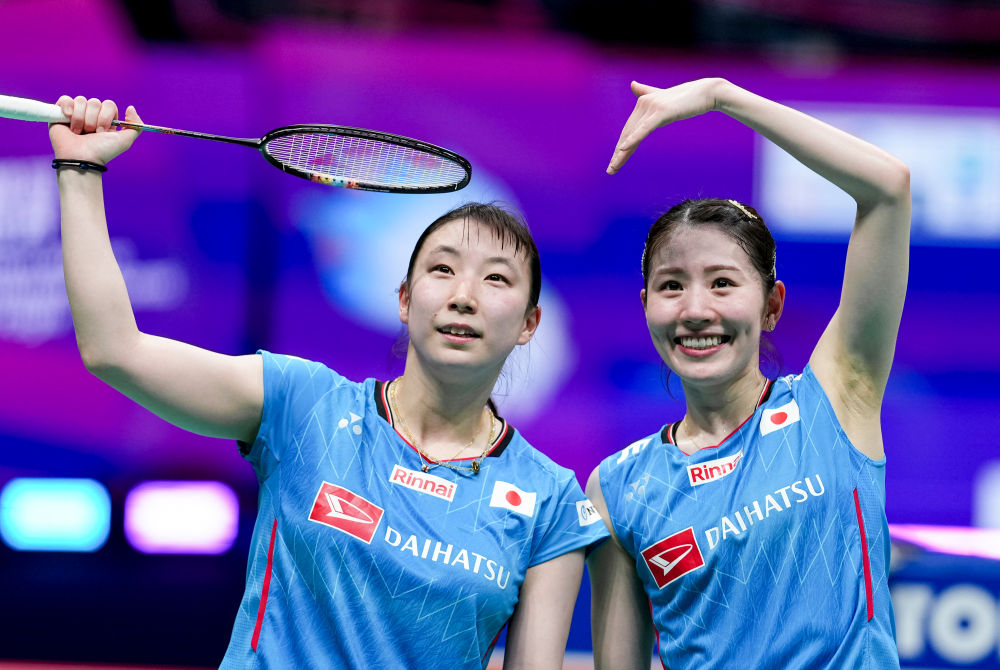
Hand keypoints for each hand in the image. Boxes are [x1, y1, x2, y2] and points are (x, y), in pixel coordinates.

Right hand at [49, 96, 141, 165]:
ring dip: (80, 118)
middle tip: (90, 133)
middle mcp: (91, 115)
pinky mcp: (60, 113)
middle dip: (92, 120)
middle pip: (95, 102)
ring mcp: (76, 114)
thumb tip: (130, 107)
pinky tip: (67, 119)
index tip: (102, 131)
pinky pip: (66, 99)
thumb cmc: (102, 151)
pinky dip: (68, 108)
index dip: (105, 116)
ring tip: (78, 132)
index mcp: (106, 120)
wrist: (80, 158)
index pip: (108, 104)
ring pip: (81, 101)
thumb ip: (135, 126)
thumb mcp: (125, 141)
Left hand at [607, 78, 726, 173]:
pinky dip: (633, 139)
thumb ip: (647, 92)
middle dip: (618, 153)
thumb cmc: (688, 98)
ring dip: (622, 153)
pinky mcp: (661, 111)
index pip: (629, 128)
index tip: (614, 161)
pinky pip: (644, 129)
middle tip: (610, 170)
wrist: (707, 92)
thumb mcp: (663, 97)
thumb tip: (632, 84)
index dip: (621, 145)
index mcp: (643, 102)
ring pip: (633, 134)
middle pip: (628, 133)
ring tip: (613, 167)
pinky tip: (623, 150)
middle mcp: (644, 103)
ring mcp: (652, 107)